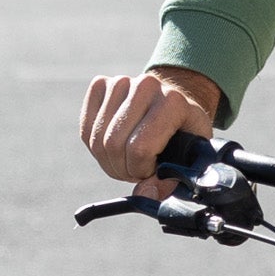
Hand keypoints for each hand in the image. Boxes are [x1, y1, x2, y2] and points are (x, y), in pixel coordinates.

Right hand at [82, 65, 223, 193]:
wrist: (174, 106)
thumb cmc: (184, 136)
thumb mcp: (189, 160)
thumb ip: (170, 183)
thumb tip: (144, 194)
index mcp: (173, 103)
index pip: (140, 148)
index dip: (140, 170)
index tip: (152, 171)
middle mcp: (147, 85)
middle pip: (113, 144)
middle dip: (122, 168)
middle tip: (136, 169)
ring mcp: (122, 81)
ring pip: (96, 138)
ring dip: (108, 160)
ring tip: (127, 157)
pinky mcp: (102, 83)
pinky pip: (85, 128)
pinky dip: (95, 145)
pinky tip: (114, 142)